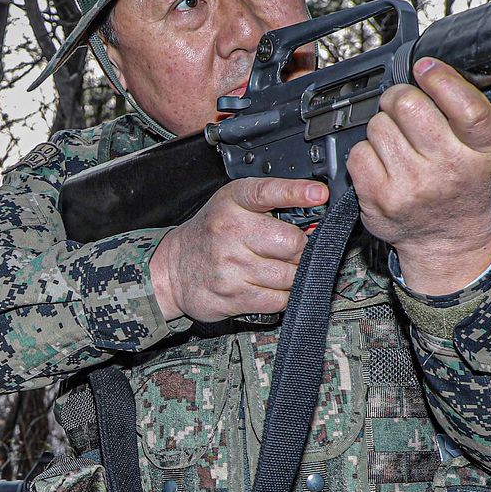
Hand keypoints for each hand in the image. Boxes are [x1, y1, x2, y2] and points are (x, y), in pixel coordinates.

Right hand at [151, 177, 328, 321]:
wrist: (172, 269)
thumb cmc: (211, 235)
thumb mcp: (232, 205)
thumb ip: (269, 202)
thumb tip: (316, 209)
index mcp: (232, 202)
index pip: (268, 192)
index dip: (297, 192)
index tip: (318, 194)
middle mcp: (230, 231)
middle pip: (293, 242)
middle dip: (300, 248)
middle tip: (290, 249)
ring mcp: (230, 266)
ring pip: (290, 275)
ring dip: (292, 274)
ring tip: (275, 267)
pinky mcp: (233, 296)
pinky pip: (279, 299)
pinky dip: (281, 295)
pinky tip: (267, 285)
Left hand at [349, 58, 490, 293]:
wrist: (448, 241)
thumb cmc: (468, 188)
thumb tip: (484, 71)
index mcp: (484, 152)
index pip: (466, 106)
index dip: (441, 79)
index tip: (426, 67)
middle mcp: (450, 169)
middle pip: (410, 106)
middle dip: (400, 97)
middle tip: (402, 105)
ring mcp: (413, 186)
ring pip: (379, 125)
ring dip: (383, 126)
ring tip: (398, 142)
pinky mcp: (381, 198)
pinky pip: (359, 152)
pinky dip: (366, 151)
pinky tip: (383, 162)